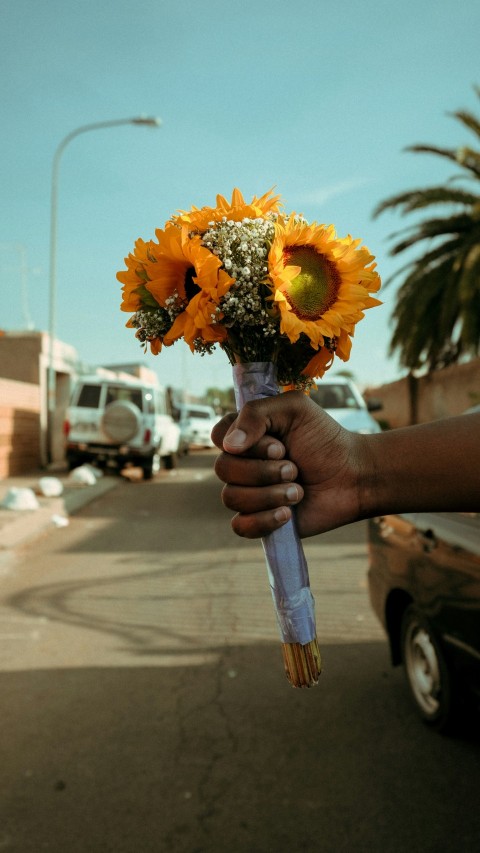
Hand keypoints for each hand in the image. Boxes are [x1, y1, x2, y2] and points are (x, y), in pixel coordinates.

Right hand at [212, 392, 364, 538]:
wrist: (353, 477)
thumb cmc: (325, 439)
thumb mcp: (295, 409)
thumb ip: (257, 414)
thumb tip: (228, 446)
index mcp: (246, 434)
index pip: (219, 437)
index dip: (245, 444)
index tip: (278, 444)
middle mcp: (242, 463)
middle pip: (223, 469)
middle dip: (263, 471)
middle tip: (294, 468)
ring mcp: (249, 492)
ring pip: (231, 498)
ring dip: (269, 494)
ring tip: (298, 491)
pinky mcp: (259, 520)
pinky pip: (240, 526)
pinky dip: (263, 521)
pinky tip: (287, 514)